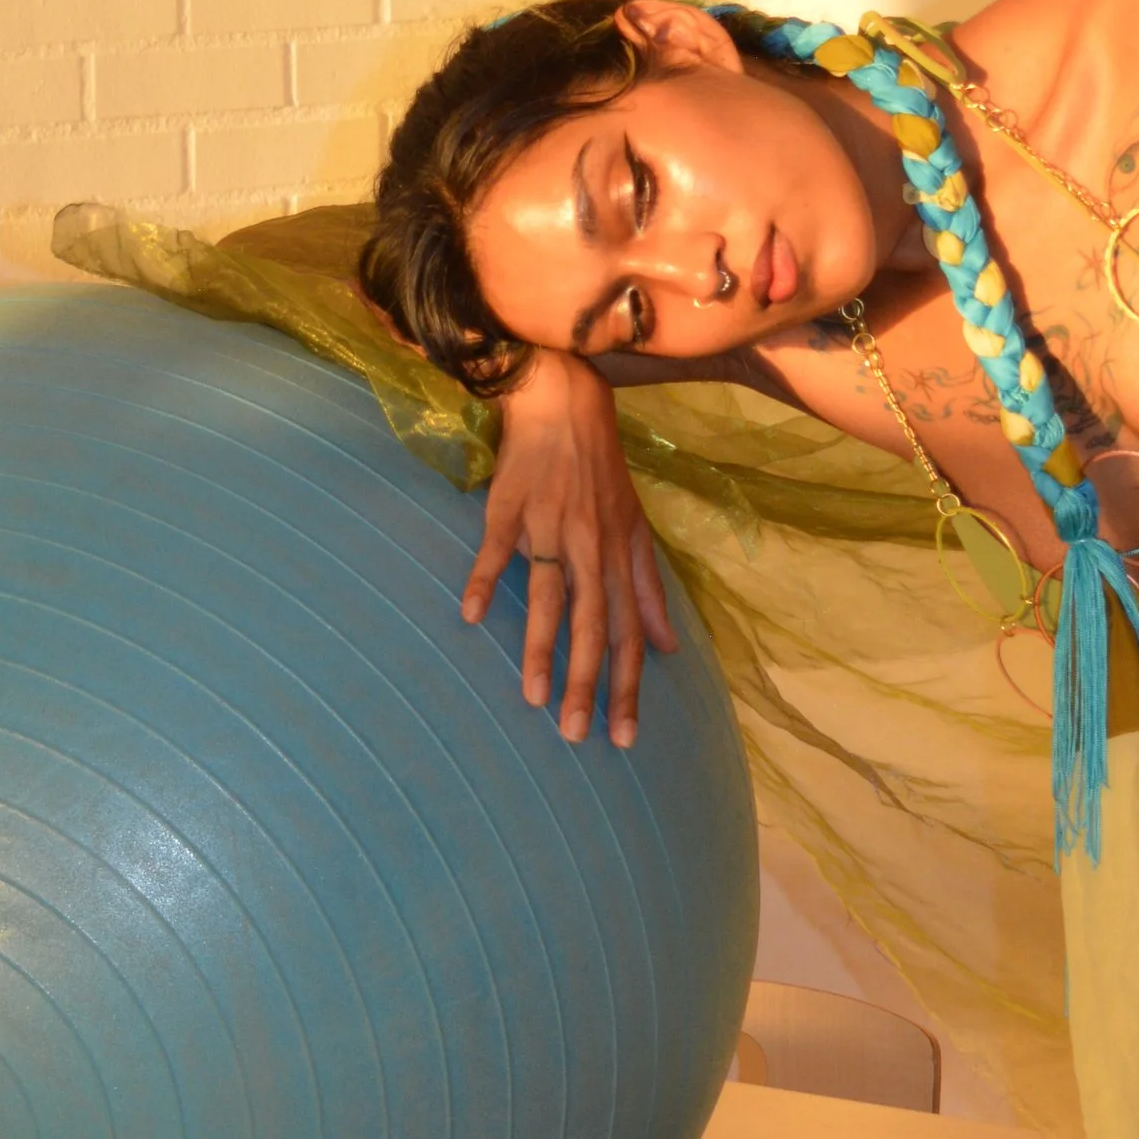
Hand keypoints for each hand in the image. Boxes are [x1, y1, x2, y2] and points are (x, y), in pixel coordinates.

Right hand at [461, 351, 675, 745]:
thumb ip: (649, 591)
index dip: (629, 685)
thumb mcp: (636, 530)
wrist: (565, 403)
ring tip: (533, 697)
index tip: (624, 735)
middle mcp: (591, 547)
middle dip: (588, 683)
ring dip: (539, 648)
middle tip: (577, 733)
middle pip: (593, 625)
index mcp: (622, 556)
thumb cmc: (601, 472)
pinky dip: (482, 577)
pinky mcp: (510, 506)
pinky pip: (496, 548)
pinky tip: (468, 612)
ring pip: (548, 596)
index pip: (630, 633)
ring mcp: (550, 527)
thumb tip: (670, 647)